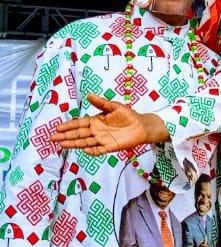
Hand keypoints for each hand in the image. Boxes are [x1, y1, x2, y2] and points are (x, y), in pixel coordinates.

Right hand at [51, 93, 168, 154]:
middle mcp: (97, 131)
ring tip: (62, 144)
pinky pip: (99, 150)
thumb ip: (101, 103)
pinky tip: (84, 149)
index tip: (57, 127)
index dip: (68, 126)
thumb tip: (88, 95)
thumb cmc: (129, 115)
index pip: (79, 123)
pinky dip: (92, 151)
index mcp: (96, 121)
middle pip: (78, 134)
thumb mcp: (115, 106)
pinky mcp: (111, 146)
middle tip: (52, 138)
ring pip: (85, 142)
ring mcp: (103, 139)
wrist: (142, 126)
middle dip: (65, 136)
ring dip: (74, 143)